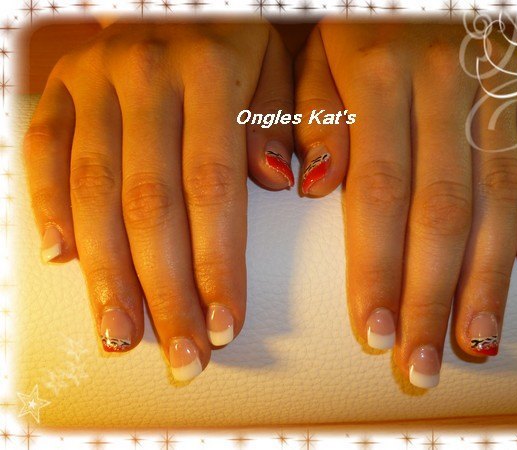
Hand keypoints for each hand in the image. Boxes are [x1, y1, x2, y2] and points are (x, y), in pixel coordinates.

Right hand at [24, 21, 293, 381]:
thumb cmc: (237, 35)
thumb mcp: (279, 64)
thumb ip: (287, 121)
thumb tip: (283, 184)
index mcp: (211, 69)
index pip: (214, 187)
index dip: (217, 265)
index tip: (225, 324)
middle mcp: (147, 73)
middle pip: (151, 204)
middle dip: (164, 290)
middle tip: (179, 355)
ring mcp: (95, 81)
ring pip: (93, 192)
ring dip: (106, 272)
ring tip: (120, 334)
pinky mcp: (60, 89)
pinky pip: (42, 152)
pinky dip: (46, 206)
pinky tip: (59, 260)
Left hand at [294, 21, 516, 387]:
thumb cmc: (359, 7)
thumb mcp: (315, 43)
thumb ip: (310, 114)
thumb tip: (309, 186)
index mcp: (377, 71)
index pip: (379, 192)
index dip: (377, 270)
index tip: (374, 331)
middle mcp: (444, 81)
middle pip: (442, 210)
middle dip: (433, 296)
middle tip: (425, 361)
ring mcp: (498, 84)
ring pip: (497, 196)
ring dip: (488, 277)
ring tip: (475, 338)